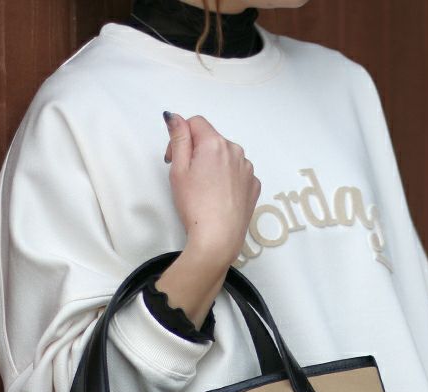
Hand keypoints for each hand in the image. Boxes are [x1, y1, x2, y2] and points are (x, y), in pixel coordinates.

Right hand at [163, 111, 260, 266]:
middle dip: (197, 151)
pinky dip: (228, 178)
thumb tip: (175, 117)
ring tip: (204, 188)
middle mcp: (236, 151)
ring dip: (214, 164)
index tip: (173, 157)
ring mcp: (247, 169)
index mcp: (215, 144)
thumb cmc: (196, 206)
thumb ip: (178, 138)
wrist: (218, 238)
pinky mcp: (254, 185)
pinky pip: (238, 173)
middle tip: (187, 176)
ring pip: (226, 156)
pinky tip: (218, 195)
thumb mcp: (178, 169)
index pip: (196, 123)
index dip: (181, 137)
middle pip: (211, 140)